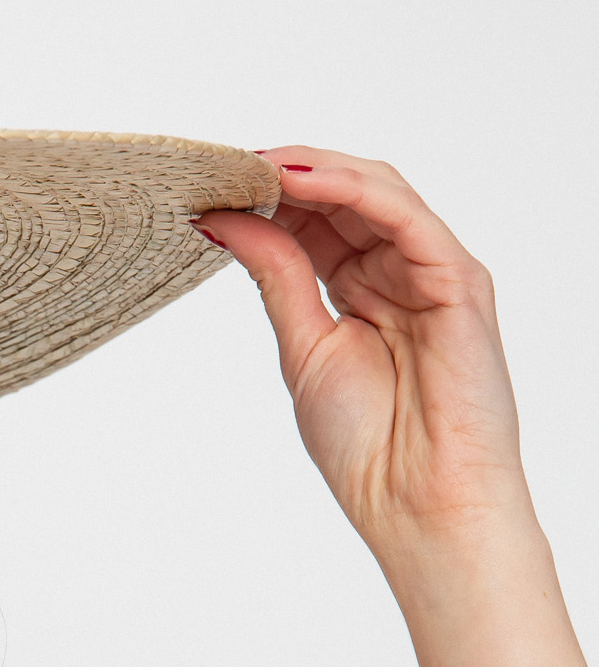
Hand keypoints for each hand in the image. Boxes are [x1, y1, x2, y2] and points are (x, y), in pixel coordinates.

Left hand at [197, 152, 527, 562]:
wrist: (417, 502)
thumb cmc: (370, 444)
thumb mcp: (302, 346)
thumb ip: (274, 276)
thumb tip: (224, 222)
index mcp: (361, 287)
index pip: (315, 219)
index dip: (265, 197)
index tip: (207, 184)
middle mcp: (399, 269)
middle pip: (344, 195)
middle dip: (283, 174)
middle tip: (223, 165)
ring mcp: (432, 270)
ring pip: (376, 191)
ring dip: (312, 170)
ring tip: (254, 164)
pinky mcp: (459, 279)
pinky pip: (405, 216)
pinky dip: (352, 190)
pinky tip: (300, 182)